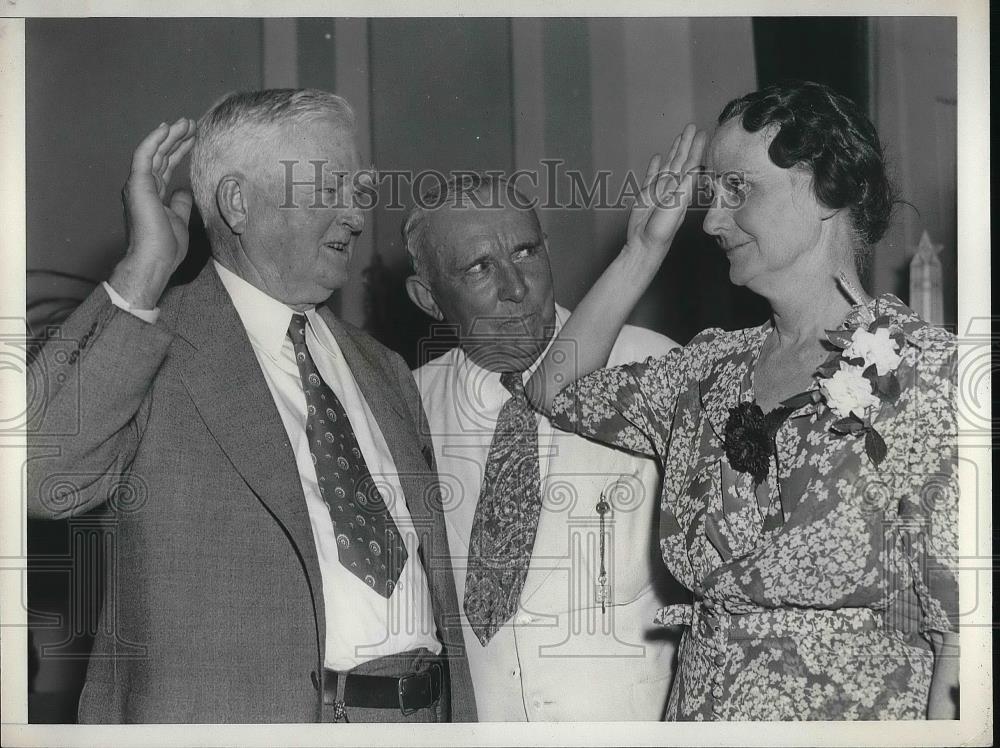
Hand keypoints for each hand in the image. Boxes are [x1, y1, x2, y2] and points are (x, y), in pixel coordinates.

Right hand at [110, 118, 195, 308]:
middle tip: (191, 124)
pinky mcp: (137, 184)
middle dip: (176, 139)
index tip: (193, 138)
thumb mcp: (180, 220)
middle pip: (161, 156)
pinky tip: (166, 128)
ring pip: (154, 152)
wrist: (155, 261)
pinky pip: (144, 155)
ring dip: (169, 135)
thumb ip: (181, 204)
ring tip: (185, 122)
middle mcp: (143, 186)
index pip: (166, 166)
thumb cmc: (166, 247)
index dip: (179, 151)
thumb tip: (185, 191)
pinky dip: (154, 140)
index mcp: (153, 194)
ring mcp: (138, 184)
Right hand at [625, 123, 705, 261]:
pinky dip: (655, 165)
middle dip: (686, 144)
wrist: (644, 244)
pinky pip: (652, 175)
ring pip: (668, 165)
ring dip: (674, 151)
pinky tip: (658, 157)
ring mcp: (660, 190)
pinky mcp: (647, 194)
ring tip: (679, 136)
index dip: (696, 148)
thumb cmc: (661, 231)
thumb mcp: (675, 207)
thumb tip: (695, 166)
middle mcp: (673, 188)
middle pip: (681, 160)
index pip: (691, 164)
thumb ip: (683, 187)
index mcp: (682, 190)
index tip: (702, 133)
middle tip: (692, 127)